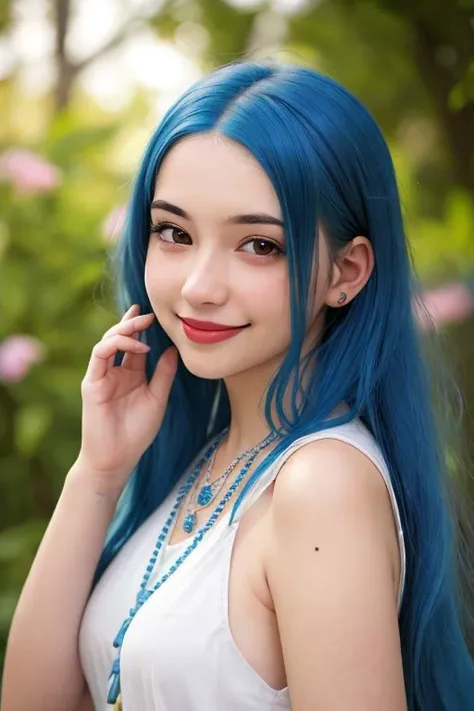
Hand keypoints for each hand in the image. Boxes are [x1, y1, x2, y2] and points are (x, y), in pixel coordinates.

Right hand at [77, 304, 176, 493]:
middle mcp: (114, 371)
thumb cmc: (136, 433)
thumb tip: (174, 348)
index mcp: (130, 374)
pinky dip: (117, 344)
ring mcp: (101, 375)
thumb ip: (164, 374)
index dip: (142, 327)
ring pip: (108, 341)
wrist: (116, 459)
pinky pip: (100, 354)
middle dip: (133, 322)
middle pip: (120, 337)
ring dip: (125, 329)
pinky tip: (137, 346)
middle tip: (150, 314)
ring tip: (144, 324)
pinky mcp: (92, 382)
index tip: (155, 314)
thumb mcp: (157, 398)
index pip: (134, 344)